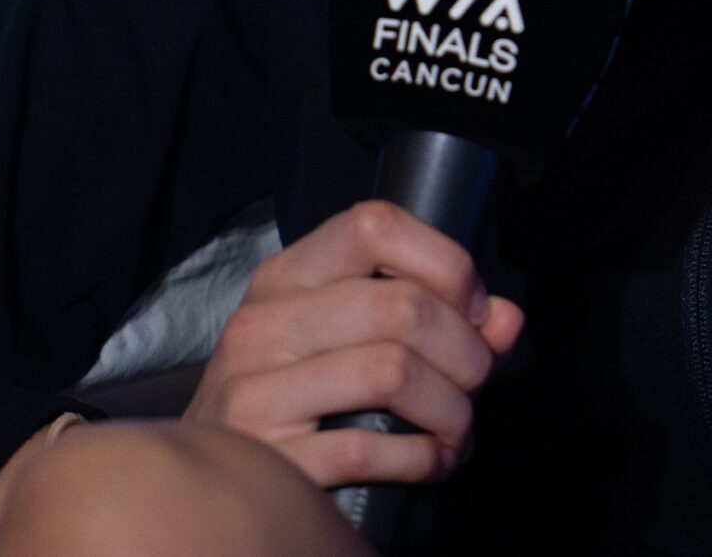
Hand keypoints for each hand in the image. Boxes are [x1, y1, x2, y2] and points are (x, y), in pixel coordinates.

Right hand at [183, 200, 526, 486]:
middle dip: (466, 353)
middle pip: (401, 306)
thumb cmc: (291, 402)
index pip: (374, 225)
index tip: (474, 311)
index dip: (446, 263)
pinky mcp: (265, 457)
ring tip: (457, 430)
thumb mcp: (345, 342)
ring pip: (392, 372)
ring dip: (451, 410)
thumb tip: (504, 319)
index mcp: (286, 277)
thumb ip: (437, 320)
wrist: (207, 486)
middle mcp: (263, 323)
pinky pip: (367, 448)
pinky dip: (420, 459)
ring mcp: (254, 390)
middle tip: (475, 384)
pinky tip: (429, 462)